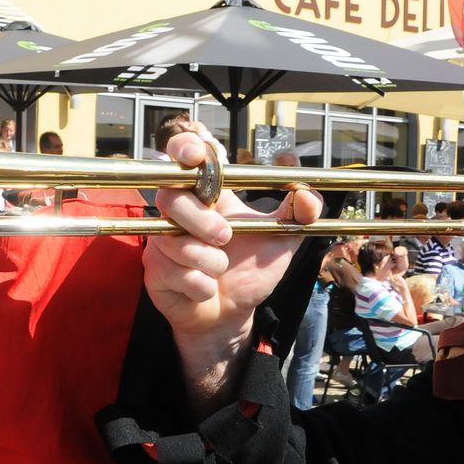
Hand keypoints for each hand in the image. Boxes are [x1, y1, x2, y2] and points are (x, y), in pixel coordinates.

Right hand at [146, 124, 321, 349]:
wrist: (232, 314)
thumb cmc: (250, 270)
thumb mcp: (281, 241)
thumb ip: (299, 215)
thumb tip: (308, 194)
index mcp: (207, 196)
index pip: (185, 157)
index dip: (185, 148)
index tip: (197, 155)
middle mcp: (179, 213)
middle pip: (170, 197)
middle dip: (200, 219)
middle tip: (226, 237)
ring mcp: (162, 240)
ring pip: (174, 240)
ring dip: (207, 260)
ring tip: (220, 269)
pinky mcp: (154, 270)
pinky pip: (173, 271)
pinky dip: (199, 284)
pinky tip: (206, 289)